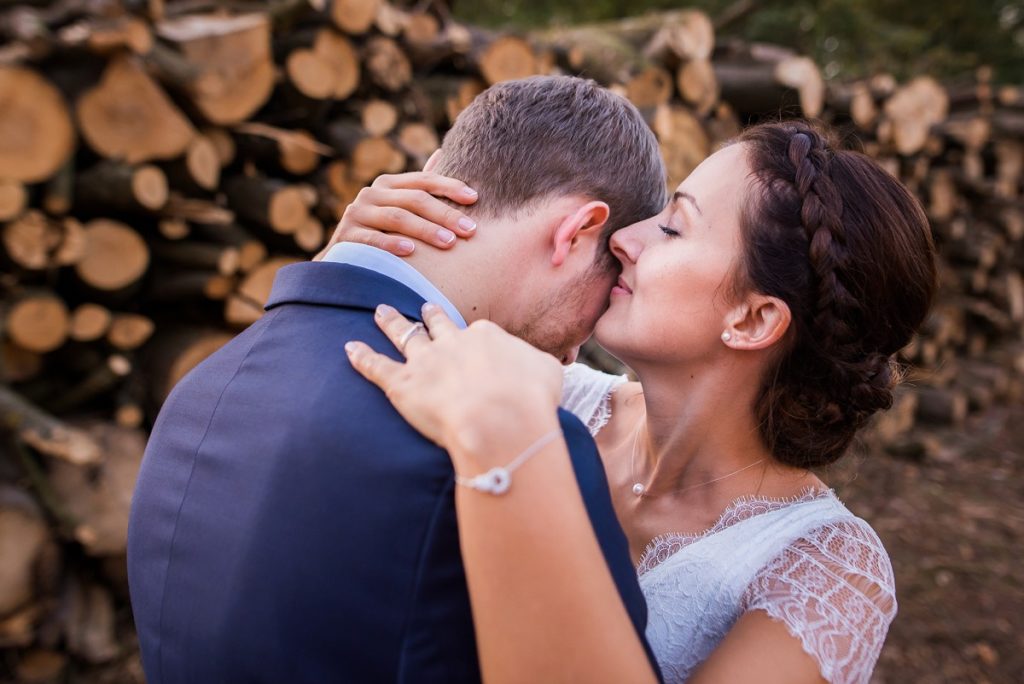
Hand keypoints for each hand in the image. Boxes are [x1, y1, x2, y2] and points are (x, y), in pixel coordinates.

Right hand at [315, 172, 478, 259]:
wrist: (346, 262)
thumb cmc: (383, 233)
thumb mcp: (400, 208)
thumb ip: (419, 186)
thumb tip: (442, 152)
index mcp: (388, 185)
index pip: (423, 180)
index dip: (450, 187)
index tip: (475, 198)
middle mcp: (371, 194)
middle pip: (414, 200)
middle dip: (445, 214)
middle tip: (470, 230)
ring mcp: (356, 213)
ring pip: (397, 218)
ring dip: (426, 230)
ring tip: (449, 242)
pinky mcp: (346, 235)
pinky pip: (372, 239)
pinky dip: (392, 244)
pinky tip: (412, 251)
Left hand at [345, 304, 562, 459]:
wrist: (501, 419)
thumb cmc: (530, 399)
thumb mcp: (548, 373)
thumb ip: (541, 365)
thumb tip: (547, 367)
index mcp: (485, 336)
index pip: (478, 334)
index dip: (477, 340)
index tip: (478, 346)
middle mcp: (452, 342)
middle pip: (437, 324)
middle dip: (429, 315)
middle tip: (422, 306)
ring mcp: (425, 361)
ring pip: (403, 335)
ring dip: (390, 322)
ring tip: (380, 311)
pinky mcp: (402, 385)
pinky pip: (376, 367)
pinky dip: (361, 357)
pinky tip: (349, 348)